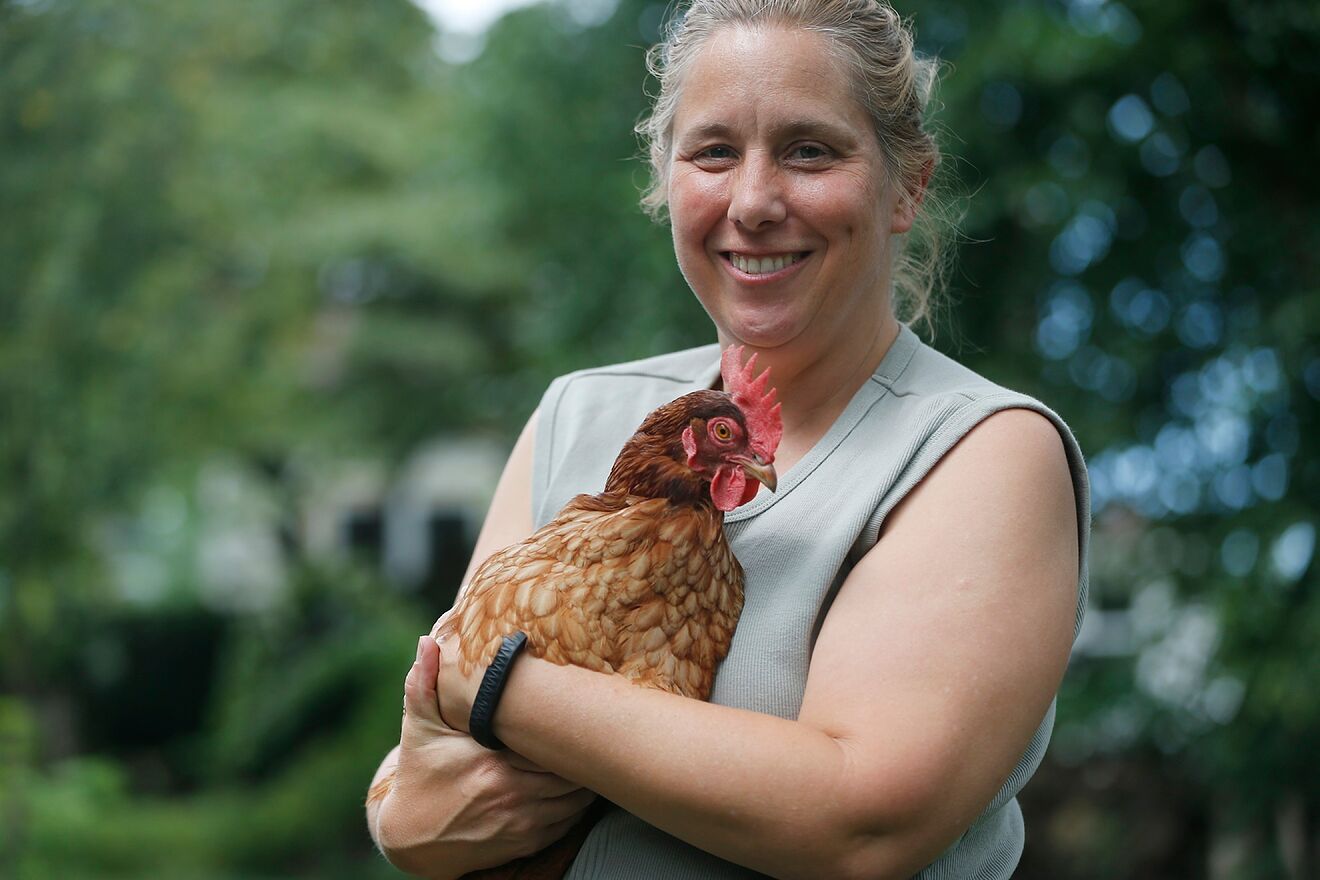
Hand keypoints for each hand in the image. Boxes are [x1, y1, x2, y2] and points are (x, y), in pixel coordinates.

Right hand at [372, 633, 595, 878]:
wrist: (410, 838)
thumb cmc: (420, 774)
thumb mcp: (418, 728)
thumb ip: (423, 684)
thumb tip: (426, 643)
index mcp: (491, 764)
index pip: (548, 743)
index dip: (568, 727)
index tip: (580, 709)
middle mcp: (511, 795)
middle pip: (570, 772)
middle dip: (583, 753)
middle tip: (597, 730)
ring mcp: (521, 823)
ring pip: (575, 800)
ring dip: (586, 781)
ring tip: (590, 756)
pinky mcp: (525, 843)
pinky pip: (567, 824)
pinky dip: (577, 806)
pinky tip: (576, 787)